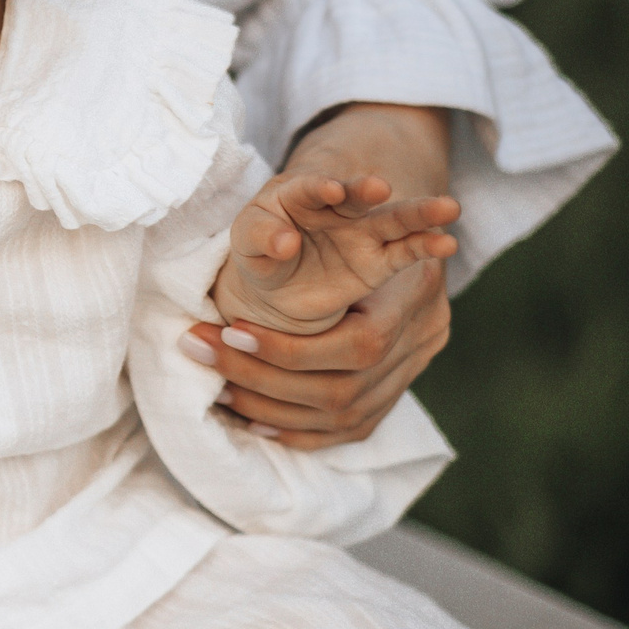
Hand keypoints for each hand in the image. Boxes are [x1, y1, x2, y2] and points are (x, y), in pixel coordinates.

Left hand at [186, 102, 455, 447]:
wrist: (388, 220)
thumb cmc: (344, 207)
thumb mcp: (327, 198)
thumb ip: (310, 222)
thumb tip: (276, 241)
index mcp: (415, 290)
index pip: (358, 345)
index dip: (288, 348)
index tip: (230, 332)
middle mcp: (425, 335)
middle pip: (343, 391)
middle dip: (263, 378)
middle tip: (202, 352)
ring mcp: (415, 368)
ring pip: (343, 418)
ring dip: (269, 408)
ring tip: (214, 387)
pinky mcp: (397, 392)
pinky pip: (349, 430)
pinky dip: (297, 430)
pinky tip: (251, 421)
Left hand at [213, 172, 459, 334]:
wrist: (276, 287)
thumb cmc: (260, 254)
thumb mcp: (247, 245)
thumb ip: (260, 239)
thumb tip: (284, 243)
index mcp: (297, 195)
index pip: (308, 188)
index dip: (320, 187)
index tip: (332, 191)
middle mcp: (337, 208)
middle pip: (357, 195)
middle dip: (369, 190)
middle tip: (381, 186)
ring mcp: (361, 233)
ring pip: (393, 219)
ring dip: (419, 213)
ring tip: (449, 207)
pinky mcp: (378, 261)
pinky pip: (404, 252)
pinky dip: (425, 246)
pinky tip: (447, 243)